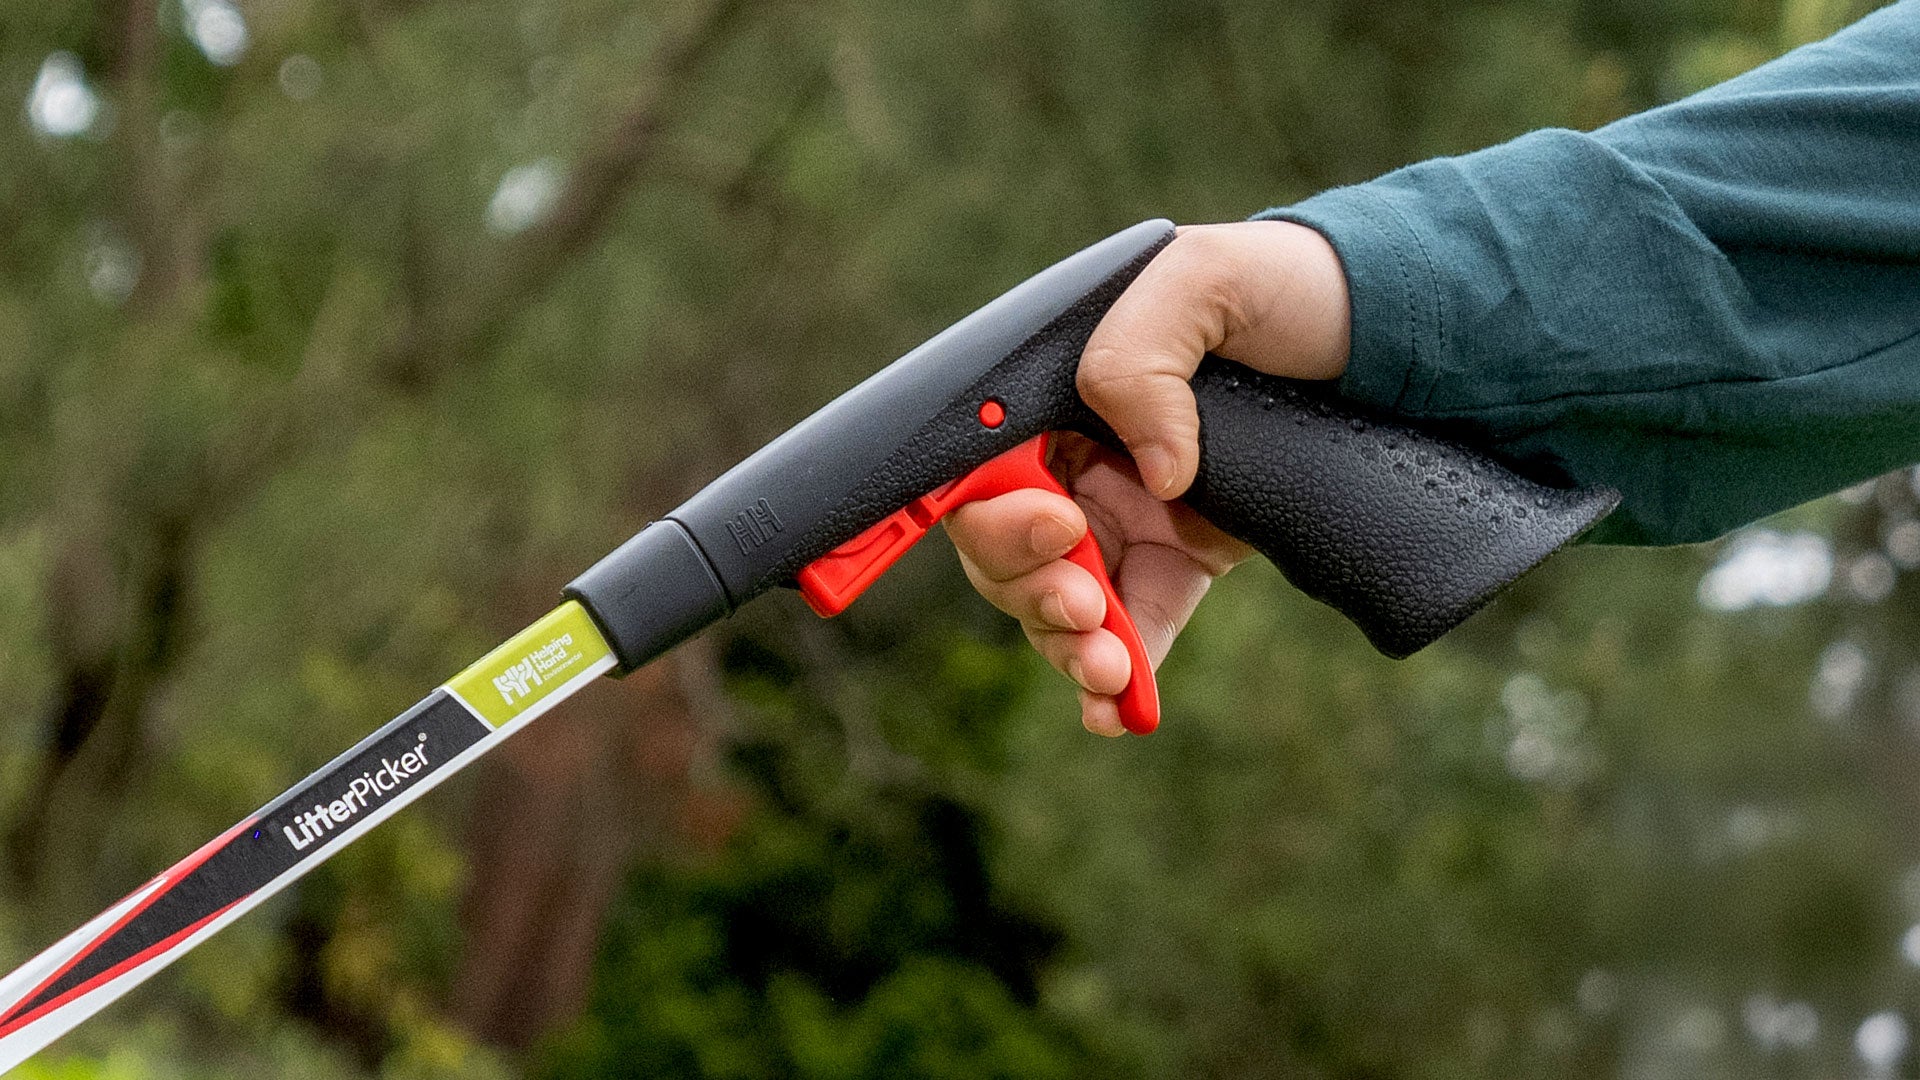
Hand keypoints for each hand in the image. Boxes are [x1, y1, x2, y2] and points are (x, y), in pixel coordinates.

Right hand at [943, 221, 1351, 734]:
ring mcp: (1129, 514)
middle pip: (1008, 546)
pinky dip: (1123, 674)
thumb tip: (1155, 472)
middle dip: (1032, 586)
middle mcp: (1078, 457)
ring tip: (1106, 666)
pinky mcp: (1184, 560)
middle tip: (1083, 601)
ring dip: (1069, 642)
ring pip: (1063, 600)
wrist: (1388, 335)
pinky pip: (1137, 625)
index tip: (1053, 526)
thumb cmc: (1283, 284)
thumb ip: (1140, 354)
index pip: (986, 465)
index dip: (997, 509)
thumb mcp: (1206, 279)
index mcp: (1057, 391)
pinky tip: (1118, 712)